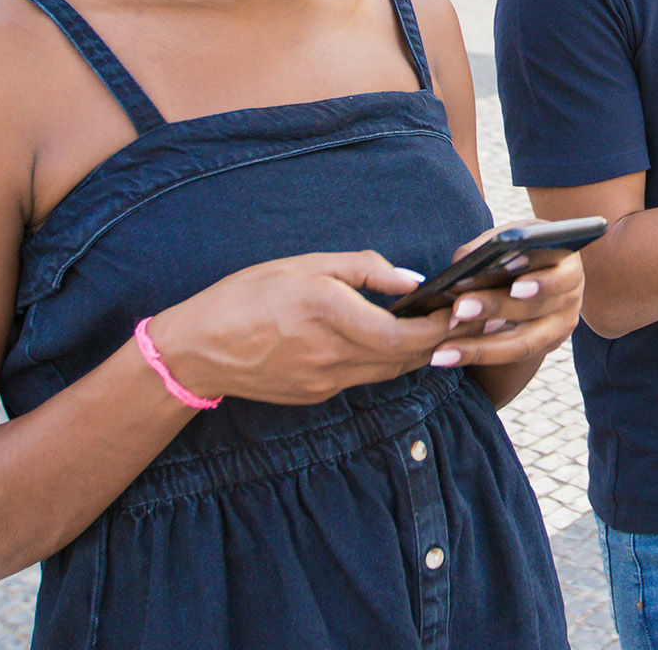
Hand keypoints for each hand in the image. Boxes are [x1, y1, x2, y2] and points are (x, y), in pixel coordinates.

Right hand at [146, 251, 464, 405]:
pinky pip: (364, 378)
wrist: (197, 349)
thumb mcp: (304, 264)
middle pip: (404, 358)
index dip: (439, 327)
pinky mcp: (317, 394)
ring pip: (388, 371)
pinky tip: (390, 342)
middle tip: (460, 319)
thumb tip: (412, 280)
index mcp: (328, 312)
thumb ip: (364, 268)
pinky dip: (384, 361)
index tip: (459, 310)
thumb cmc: (247, 295)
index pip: (403, 335)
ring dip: (414, 353)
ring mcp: (324, 380)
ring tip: (433, 328)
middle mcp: (331, 353)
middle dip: (437, 340)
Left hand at [429, 237, 585, 370]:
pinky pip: (510, 357)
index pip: (559, 276)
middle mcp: (571, 298)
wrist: (539, 273)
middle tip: (458, 309)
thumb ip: (487, 248)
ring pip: (522, 344)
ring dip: (481, 347)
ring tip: (444, 350)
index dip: (541, 284)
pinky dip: (477, 355)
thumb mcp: (510, 239)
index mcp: (567, 265)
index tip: (515, 287)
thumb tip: (460, 267)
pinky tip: (448, 355)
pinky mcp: (544, 347)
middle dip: (495, 309)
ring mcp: (560, 327)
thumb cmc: (520, 249)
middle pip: (535, 309)